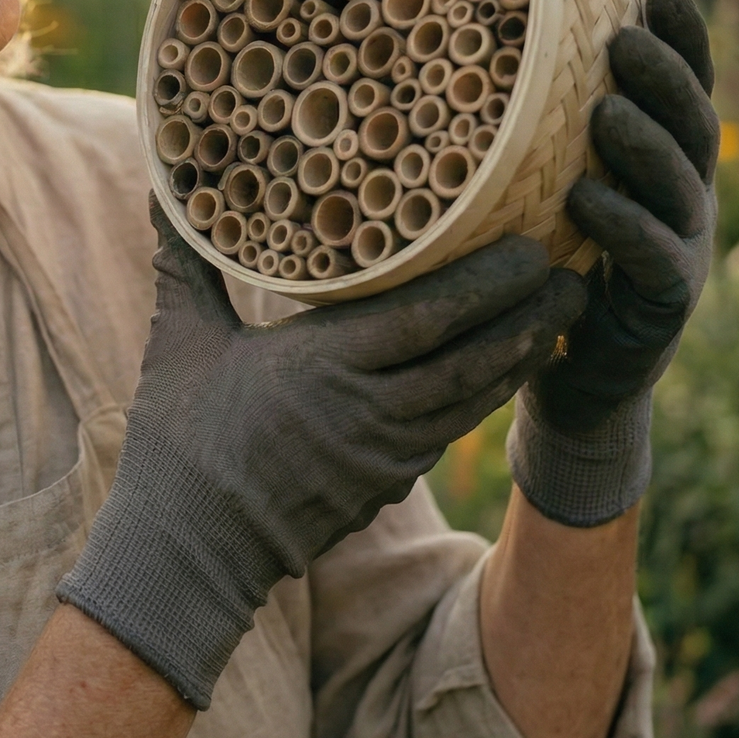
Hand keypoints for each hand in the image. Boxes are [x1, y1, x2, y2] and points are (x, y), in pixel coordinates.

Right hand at [57, 204, 583, 708]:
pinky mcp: (383, 485)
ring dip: (518, 358)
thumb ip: (186, 261)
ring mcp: (383, 455)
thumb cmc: (179, 435)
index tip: (529, 249)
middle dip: (527, 316)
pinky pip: (448, 431)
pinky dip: (483, 398)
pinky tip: (500, 374)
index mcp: (322, 366)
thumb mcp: (181, 339)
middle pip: (469, 358)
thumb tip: (165, 189)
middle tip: (573, 274)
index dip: (485, 283)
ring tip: (556, 317)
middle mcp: (368, 411)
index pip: (426, 318)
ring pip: (470, 400)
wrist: (188, 548)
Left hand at [508, 0, 717, 526]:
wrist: (564, 371)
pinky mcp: (662, 304)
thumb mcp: (538, 186)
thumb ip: (534, 132)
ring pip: (678, 186)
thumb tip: (476, 50)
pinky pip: (653, 259)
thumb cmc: (540, 260)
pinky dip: (621, 226)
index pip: (680, 90)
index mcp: (658, 161)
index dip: (680, 41)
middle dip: (663, 78)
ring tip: (607, 109)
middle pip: (690, 126)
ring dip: (643, 144)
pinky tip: (586, 200)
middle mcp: (681, 197)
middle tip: (624, 39)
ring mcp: (680, 249)